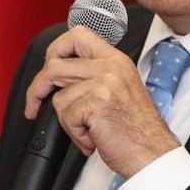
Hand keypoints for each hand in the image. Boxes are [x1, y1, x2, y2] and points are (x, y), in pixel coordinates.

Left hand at [24, 25, 181, 177]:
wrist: (153, 153)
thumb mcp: (120, 88)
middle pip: (55, 64)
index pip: (77, 35)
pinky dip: (74, 133)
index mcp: (115, 59)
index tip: (47, 66)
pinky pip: (66, 115)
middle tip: (35, 103)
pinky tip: (92, 137)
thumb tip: (59, 73)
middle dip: (39, 88)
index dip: (56, 49)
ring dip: (66, 120)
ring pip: (58, 95)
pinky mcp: (97, 102)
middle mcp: (110, 66)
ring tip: (87, 129)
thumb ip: (95, 74)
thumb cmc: (136, 129)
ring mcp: (104, 82)